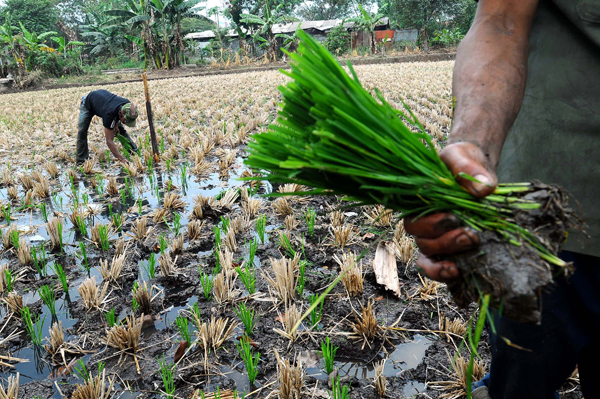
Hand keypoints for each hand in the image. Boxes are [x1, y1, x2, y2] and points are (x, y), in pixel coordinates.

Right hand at [404, 142, 497, 281]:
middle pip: (421, 239)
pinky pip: (434, 266)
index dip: (430, 224)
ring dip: (447, 252)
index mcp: (417, 199)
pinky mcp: (446, 246)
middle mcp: (421, 219)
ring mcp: (433, 235)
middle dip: (444, 240)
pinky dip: (441, 272)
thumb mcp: (462, 155)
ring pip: (428, 253)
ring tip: (471, 244)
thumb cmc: (462, 160)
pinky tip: (458, 271)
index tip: (453, 218)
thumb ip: (468, 168)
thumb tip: (483, 189)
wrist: (474, 167)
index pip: (412, 218)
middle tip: (470, 235)